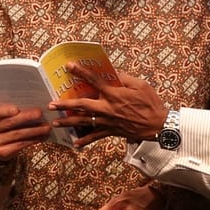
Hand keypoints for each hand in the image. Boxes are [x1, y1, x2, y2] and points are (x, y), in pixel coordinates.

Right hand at [0, 102, 52, 162]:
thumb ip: (7, 108)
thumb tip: (30, 103)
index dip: (3, 111)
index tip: (16, 109)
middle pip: (7, 123)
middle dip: (25, 118)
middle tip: (40, 113)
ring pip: (16, 135)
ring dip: (34, 131)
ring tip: (46, 127)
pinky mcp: (0, 153)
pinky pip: (19, 145)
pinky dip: (32, 140)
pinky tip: (42, 137)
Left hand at [51, 66, 166, 143]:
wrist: (158, 125)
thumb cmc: (150, 103)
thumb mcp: (140, 85)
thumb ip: (124, 78)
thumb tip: (112, 73)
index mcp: (113, 94)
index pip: (94, 80)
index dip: (80, 71)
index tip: (69, 66)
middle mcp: (107, 108)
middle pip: (81, 105)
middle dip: (65, 104)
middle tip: (51, 104)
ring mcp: (108, 122)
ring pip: (84, 122)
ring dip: (68, 122)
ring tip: (55, 123)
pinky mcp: (111, 131)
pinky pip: (95, 136)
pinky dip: (85, 140)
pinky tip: (75, 143)